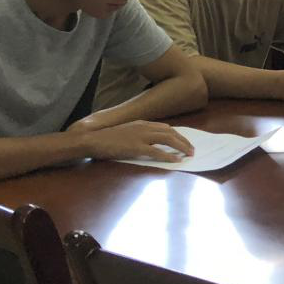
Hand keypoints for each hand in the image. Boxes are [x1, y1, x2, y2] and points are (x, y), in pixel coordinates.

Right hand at [76, 121, 194, 161]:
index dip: (177, 135)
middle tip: (192, 150)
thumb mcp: (125, 132)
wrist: (91, 139)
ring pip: (168, 139)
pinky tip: (176, 160)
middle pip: (171, 132)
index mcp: (141, 123)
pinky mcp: (136, 147)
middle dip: (184, 141)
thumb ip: (137, 134)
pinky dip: (168, 156)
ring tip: (189, 154)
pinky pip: (157, 152)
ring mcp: (140, 136)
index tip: (184, 142)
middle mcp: (144, 127)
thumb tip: (147, 142)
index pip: (165, 128)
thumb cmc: (105, 138)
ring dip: (181, 147)